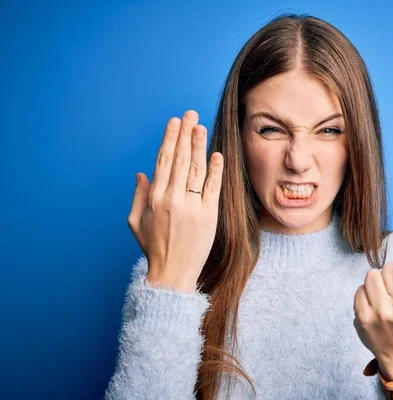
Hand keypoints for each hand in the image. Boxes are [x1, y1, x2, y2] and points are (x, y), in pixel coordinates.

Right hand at [127, 110, 223, 291]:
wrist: (172, 274)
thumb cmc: (154, 248)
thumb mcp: (136, 222)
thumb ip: (139, 196)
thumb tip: (141, 173)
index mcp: (155, 198)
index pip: (164, 161)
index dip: (170, 139)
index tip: (175, 122)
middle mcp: (172, 199)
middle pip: (180, 160)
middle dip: (185, 134)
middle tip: (191, 114)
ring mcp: (191, 207)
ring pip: (195, 170)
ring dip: (199, 146)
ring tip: (201, 127)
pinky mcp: (208, 216)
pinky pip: (212, 189)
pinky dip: (215, 171)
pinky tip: (217, 155)